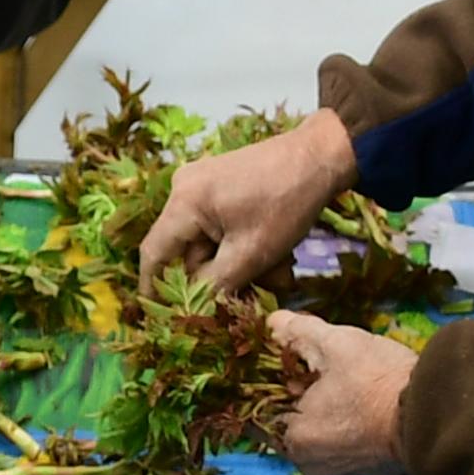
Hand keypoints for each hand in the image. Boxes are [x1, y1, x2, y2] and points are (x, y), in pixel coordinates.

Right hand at [139, 110, 358, 289]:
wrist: (321, 155)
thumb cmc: (286, 202)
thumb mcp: (251, 253)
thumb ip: (214, 285)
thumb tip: (191, 309)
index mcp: (183, 202)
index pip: (153, 253)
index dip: (155, 289)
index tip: (163, 319)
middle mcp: (183, 190)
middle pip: (187, 251)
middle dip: (219, 278)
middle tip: (255, 294)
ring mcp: (202, 186)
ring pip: (209, 244)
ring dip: (238, 265)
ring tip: (278, 272)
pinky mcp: (221, 186)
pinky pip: (221, 228)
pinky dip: (243, 246)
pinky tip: (275, 254)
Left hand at [270, 310, 414, 474]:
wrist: (435, 416)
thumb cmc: (379, 381)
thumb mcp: (336, 344)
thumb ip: (296, 332)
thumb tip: (272, 324)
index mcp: (293, 439)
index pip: (262, 414)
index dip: (270, 387)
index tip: (285, 370)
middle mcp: (310, 466)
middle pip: (292, 427)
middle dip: (301, 401)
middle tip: (322, 374)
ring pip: (320, 440)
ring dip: (327, 418)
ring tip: (347, 390)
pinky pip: (347, 452)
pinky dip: (350, 433)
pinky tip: (365, 410)